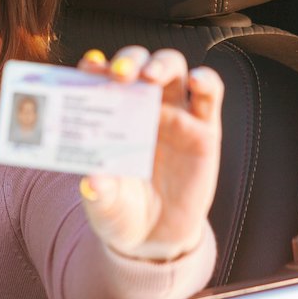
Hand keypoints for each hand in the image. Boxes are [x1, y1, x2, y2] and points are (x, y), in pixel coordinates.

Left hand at [76, 46, 221, 261]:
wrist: (155, 237)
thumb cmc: (120, 210)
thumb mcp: (104, 205)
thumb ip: (99, 193)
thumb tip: (91, 181)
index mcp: (109, 115)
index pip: (101, 78)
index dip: (95, 68)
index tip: (88, 68)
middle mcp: (140, 107)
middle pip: (138, 64)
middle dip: (129, 61)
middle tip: (119, 74)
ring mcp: (174, 114)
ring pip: (173, 69)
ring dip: (161, 65)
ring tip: (150, 77)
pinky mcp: (204, 129)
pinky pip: (209, 95)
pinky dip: (206, 81)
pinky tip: (197, 82)